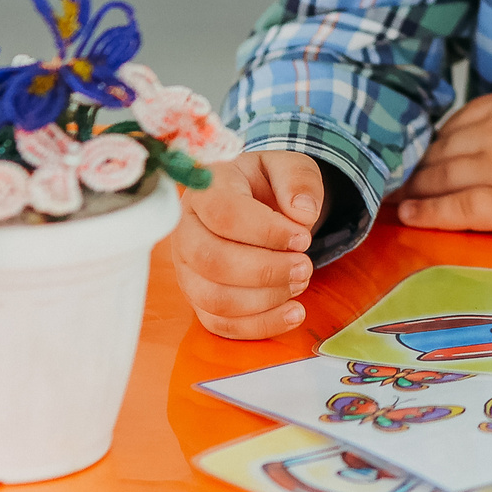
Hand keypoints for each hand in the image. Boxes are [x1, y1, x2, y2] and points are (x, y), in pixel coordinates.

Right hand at [171, 150, 325, 338]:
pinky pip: (221, 324)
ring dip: (265, 299)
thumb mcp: (289, 166)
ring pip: (215, 299)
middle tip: (305, 267)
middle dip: (266, 270)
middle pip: (213, 261)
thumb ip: (299, 180)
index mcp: (206, 190)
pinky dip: (260, 325)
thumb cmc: (268, 184)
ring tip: (301, 283)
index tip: (303, 238)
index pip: (224, 213)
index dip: (266, 231)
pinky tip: (293, 313)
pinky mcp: (198, 299)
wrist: (256, 204)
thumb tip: (303, 213)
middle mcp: (186, 231)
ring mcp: (187, 269)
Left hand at [398, 88, 491, 234]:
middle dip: (415, 168)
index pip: (453, 124)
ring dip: (413, 190)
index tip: (418, 158)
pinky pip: (453, 209)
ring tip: (396, 201)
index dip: (431, 145)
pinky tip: (409, 216)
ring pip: (439, 178)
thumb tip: (484, 141)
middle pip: (440, 151)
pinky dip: (425, 212)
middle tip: (396, 183)